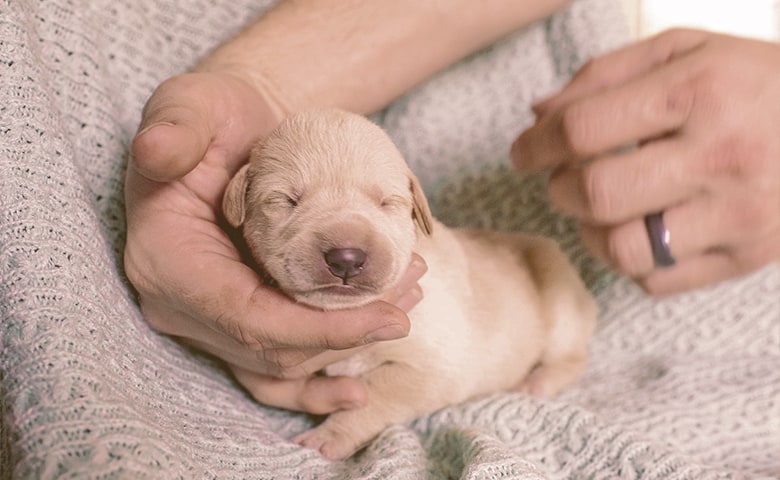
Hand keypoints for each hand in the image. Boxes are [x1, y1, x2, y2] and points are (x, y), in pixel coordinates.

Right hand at [124, 72, 426, 413]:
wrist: (236, 133)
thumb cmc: (215, 115)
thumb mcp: (194, 105)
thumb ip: (176, 125)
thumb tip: (156, 150)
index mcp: (165, 258)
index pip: (247, 318)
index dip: (320, 331)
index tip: (390, 319)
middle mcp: (180, 302)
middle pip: (271, 350)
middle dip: (347, 336)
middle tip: (412, 295)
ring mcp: (208, 318)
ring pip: (281, 364)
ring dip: (346, 347)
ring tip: (405, 305)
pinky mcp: (236, 320)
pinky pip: (276, 365)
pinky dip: (319, 372)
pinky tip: (360, 386)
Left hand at [511, 29, 779, 294]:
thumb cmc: (753, 82)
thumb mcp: (686, 50)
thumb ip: (606, 76)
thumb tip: (538, 115)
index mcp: (699, 90)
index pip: (582, 129)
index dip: (536, 145)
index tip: (524, 152)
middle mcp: (721, 155)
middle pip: (596, 194)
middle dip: (560, 189)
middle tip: (564, 179)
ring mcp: (739, 213)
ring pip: (622, 249)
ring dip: (589, 232)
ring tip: (598, 210)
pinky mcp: (748, 256)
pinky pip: (656, 281)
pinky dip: (629, 261)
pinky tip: (638, 231)